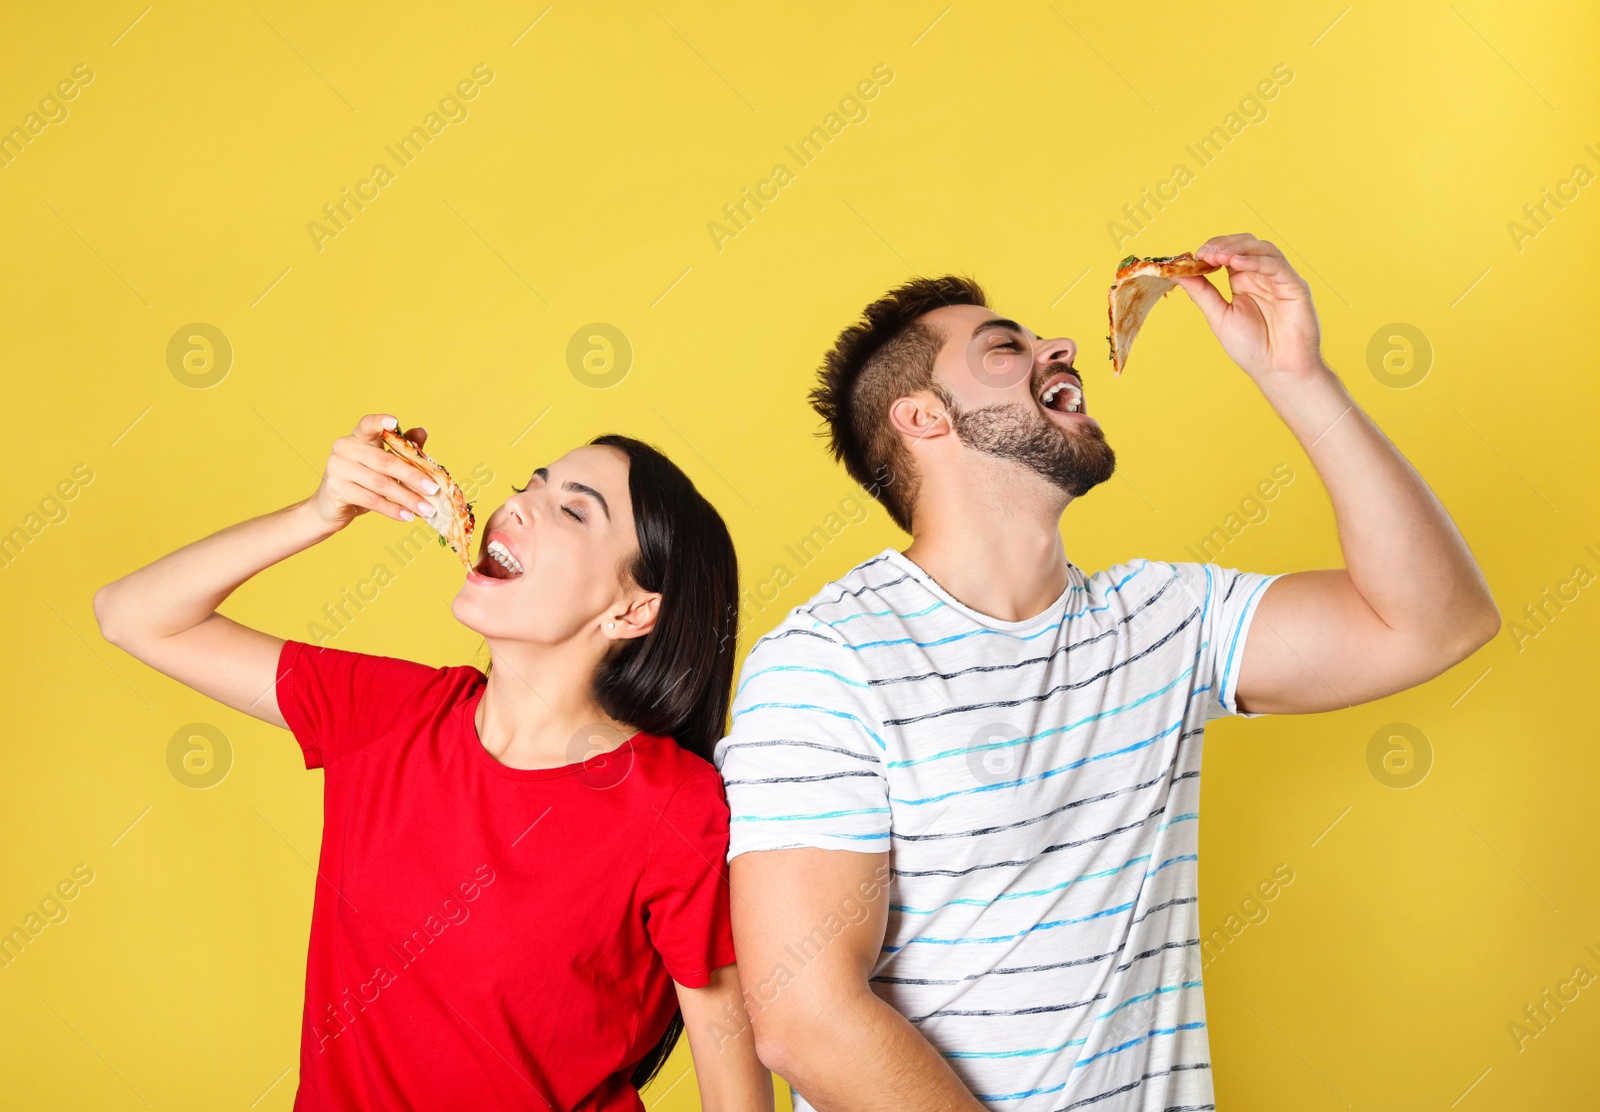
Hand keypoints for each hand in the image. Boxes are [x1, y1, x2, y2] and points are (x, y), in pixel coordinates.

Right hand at [306, 413, 439, 531]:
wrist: (329, 508)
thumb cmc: (362, 482)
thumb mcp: (382, 465)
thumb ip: (401, 449)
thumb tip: (422, 432)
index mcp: (358, 437)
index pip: (368, 424)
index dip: (380, 422)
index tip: (395, 423)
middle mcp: (344, 449)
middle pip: (384, 461)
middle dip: (412, 476)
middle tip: (434, 489)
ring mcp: (337, 469)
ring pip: (380, 484)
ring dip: (407, 498)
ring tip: (427, 509)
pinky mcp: (336, 490)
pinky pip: (371, 500)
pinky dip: (392, 509)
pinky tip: (407, 516)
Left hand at [1174, 233, 1324, 378]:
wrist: (1277, 370)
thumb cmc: (1252, 347)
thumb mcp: (1219, 317)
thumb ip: (1202, 293)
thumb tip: (1176, 272)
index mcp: (1243, 281)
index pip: (1229, 252)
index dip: (1213, 248)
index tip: (1195, 255)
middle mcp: (1261, 276)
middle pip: (1245, 244)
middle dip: (1224, 244)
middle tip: (1205, 253)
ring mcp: (1279, 279)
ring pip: (1262, 249)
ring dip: (1238, 248)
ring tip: (1218, 256)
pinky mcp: (1294, 286)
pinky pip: (1276, 266)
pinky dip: (1255, 261)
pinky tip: (1237, 263)